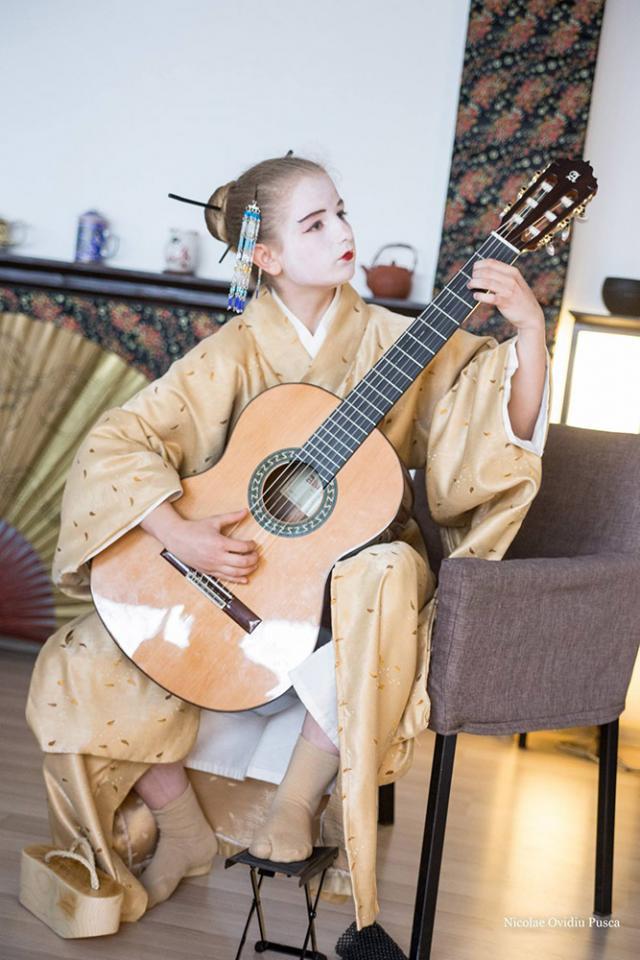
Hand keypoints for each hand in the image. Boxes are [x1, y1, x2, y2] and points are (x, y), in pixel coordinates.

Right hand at [141, 503, 258, 582]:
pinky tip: (245, 579)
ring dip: (248, 570)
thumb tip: (246, 511)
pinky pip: (226, 578)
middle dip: (253, 559)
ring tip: (254, 565)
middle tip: (256, 555)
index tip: (253, 543)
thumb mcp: (214, 521)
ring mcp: (213, 566)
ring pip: (236, 573)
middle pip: (242, 562)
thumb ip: (232, 517)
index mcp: (219, 543)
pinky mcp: (209, 572)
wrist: (177, 539)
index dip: (252, 546)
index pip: (243, 547)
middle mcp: (217, 556)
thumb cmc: (194, 529)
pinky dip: (238, 579)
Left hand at [467, 259, 543, 332]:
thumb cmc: (518, 298)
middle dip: (475, 274)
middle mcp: (511, 279)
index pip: (492, 262)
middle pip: (487, 271)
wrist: (531, 315)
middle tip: (470, 280)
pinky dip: (480, 296)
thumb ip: (501, 276)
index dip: (479, 265)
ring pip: (487, 282)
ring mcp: (509, 291)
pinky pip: (489, 297)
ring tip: (470, 286)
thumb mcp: (514, 282)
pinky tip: (475, 296)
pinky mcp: (506, 303)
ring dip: (474, 283)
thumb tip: (481, 272)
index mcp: (512, 271)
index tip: (473, 270)